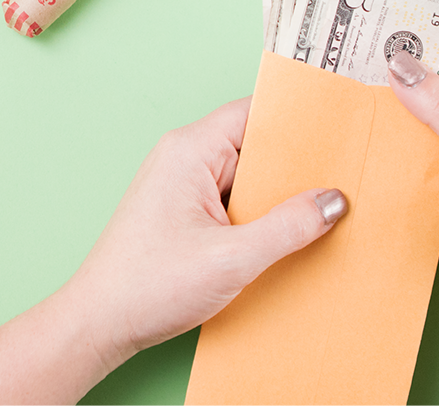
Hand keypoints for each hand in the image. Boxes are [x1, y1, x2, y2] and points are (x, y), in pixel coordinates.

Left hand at [60, 97, 347, 366]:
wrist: (99, 325)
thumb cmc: (147, 286)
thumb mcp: (233, 258)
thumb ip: (289, 227)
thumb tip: (334, 201)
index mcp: (190, 150)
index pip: (255, 112)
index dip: (298, 119)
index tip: (338, 127)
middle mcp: (185, 158)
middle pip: (255, 144)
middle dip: (295, 163)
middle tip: (339, 176)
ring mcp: (183, 185)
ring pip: (247, 175)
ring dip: (277, 195)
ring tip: (318, 209)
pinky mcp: (185, 212)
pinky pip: (234, 199)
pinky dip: (259, 213)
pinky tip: (284, 234)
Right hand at [387, 52, 438, 323]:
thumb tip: (402, 63)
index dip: (408, 50)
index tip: (361, 47)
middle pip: (425, 90)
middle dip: (394, 101)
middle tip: (350, 97)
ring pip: (413, 129)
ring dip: (397, 144)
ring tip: (374, 146)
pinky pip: (413, 163)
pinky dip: (403, 173)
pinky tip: (395, 182)